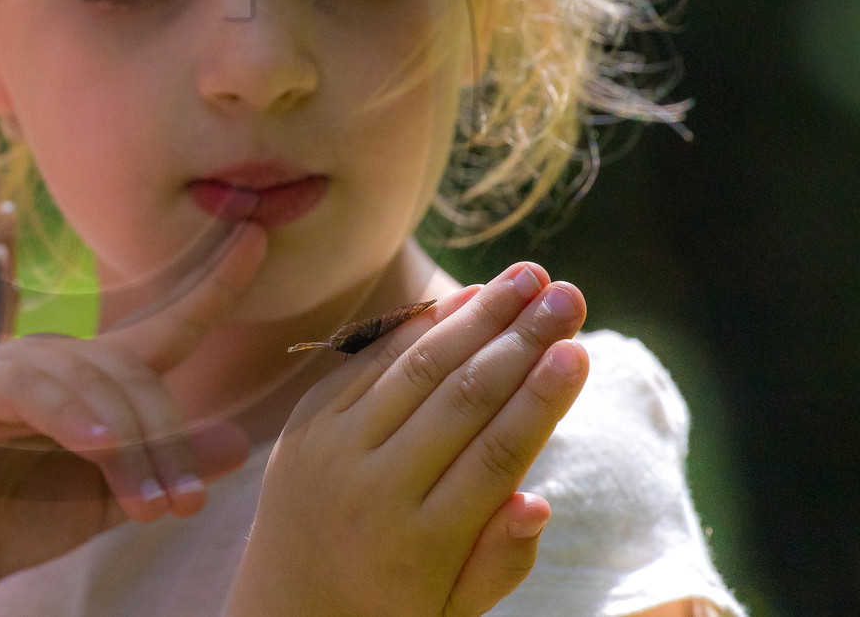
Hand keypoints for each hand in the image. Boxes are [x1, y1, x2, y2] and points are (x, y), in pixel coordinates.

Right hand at [0, 222, 266, 616]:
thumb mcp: (110, 496)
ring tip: (150, 504)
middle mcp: (57, 359)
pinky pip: (34, 391)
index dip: (213, 285)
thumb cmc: (16, 515)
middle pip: (136, 371)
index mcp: (96, 379)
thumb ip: (165, 467)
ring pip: (93, 384)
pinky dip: (71, 416)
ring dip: (131, 446)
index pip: (166, 328)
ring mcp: (10, 368)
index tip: (257, 236)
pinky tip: (96, 447)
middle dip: (168, 436)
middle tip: (184, 504)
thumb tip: (239, 440)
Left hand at [224, 262, 589, 616]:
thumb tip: (538, 500)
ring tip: (529, 278)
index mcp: (421, 544)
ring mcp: (332, 452)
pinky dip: (418, 328)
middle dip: (520, 341)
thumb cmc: (391, 609)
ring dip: (476, 317)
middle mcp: (373, 490)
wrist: (282, 609)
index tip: (578, 353)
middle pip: (459, 400)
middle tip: (569, 295)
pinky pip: (367, 364)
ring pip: (414, 369)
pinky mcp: (304, 426)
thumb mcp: (453, 609)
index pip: (493, 458)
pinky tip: (465, 299)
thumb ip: (500, 560)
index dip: (538, 401)